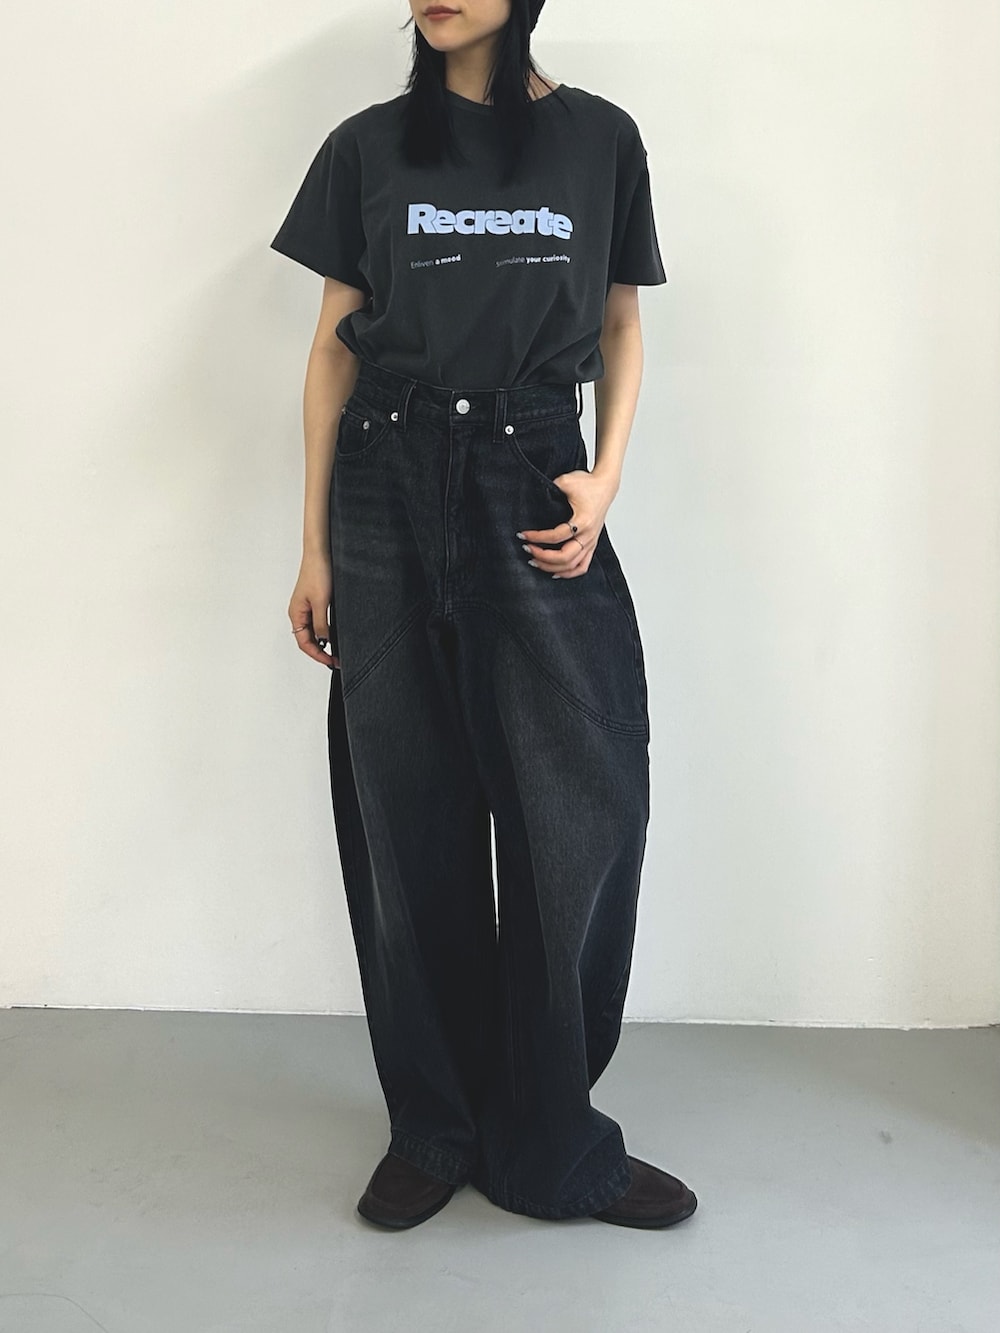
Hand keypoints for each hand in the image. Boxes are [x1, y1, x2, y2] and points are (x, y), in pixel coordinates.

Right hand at [289, 553, 338, 667]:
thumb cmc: (317, 571)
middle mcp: (299, 612)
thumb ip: (322, 623)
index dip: (318, 655)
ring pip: (313, 632)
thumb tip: (324, 641)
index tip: (331, 662)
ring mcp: (306, 607)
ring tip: (337, 651)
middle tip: (337, 660)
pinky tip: (335, 634)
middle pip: (307, 640)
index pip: (304, 643)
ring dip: (324, 643)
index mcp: (296, 614)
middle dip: (321, 652)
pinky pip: (318, 621)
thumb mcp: (322, 602)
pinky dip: (326, 631)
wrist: (321, 552)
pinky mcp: (315, 601)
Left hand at [517, 467, 619, 577]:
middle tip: (527, 550)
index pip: (556, 537)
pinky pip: (582, 566)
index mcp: (583, 521)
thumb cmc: (587, 484)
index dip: (537, 537)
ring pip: (572, 566)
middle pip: (564, 557)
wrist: (605, 485)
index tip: (523, 535)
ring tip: (535, 561)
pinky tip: (555, 572)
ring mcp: (591, 542)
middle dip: (543, 557)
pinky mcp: (592, 544)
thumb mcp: (565, 481)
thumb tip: (531, 497)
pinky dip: (568, 573)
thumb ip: (549, 488)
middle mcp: (588, 535)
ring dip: (552, 567)